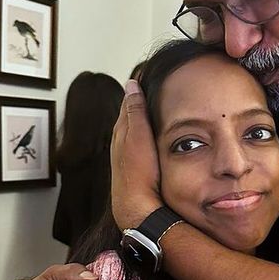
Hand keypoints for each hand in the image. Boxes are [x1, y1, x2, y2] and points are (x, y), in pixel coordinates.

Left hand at [111, 79, 162, 230]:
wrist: (137, 205)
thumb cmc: (139, 172)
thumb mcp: (138, 137)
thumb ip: (135, 111)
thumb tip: (131, 84)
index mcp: (121, 129)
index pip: (129, 101)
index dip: (138, 88)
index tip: (150, 74)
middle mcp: (120, 141)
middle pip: (130, 114)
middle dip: (140, 100)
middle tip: (156, 86)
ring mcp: (127, 154)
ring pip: (135, 129)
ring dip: (144, 117)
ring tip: (158, 106)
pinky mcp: (134, 166)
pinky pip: (140, 142)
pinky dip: (146, 133)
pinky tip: (155, 136)